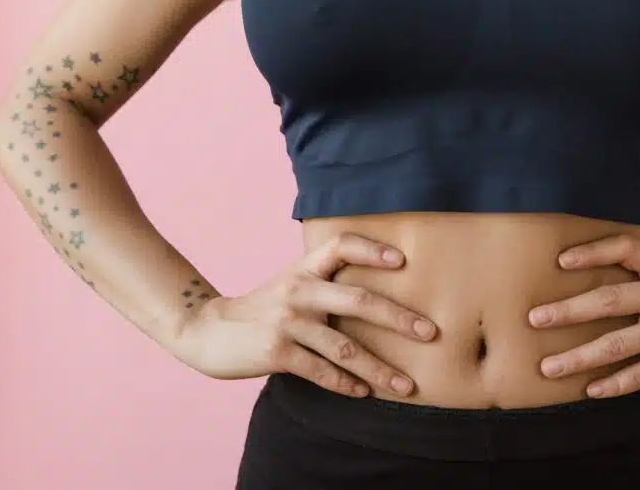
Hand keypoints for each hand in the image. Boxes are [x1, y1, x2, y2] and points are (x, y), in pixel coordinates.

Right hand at [176, 233, 436, 397]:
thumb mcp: (292, 283)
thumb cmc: (264, 308)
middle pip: (357, 300)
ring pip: (344, 347)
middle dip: (398, 318)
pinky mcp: (276, 352)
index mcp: (305, 268)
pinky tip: (364, 393)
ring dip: (379, 369)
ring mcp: (287, 321)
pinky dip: (345, 383)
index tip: (402, 261)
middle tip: (430, 333)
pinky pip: (320, 370)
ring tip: (406, 385)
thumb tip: (382, 291)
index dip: (371, 250)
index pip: (342, 245)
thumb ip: (327, 281)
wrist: (208, 331)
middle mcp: (299, 290)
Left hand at [528, 233, 639, 397]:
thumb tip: (572, 271)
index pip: (626, 248)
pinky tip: (589, 390)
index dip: (594, 252)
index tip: (560, 261)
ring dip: (578, 357)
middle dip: (567, 311)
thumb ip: (637, 273)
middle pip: (610, 300)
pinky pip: (639, 374)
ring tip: (548, 367)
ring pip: (617, 344)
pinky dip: (613, 384)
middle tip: (534, 320)